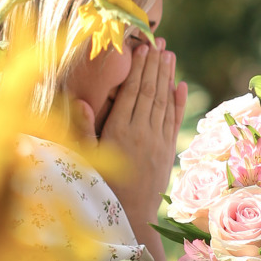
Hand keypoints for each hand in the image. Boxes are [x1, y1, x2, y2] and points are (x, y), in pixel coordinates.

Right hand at [75, 40, 185, 229]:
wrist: (130, 216)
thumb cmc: (101, 187)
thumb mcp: (86, 158)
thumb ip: (84, 129)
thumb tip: (80, 100)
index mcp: (120, 131)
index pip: (131, 93)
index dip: (138, 69)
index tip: (142, 49)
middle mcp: (142, 133)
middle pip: (150, 92)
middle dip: (154, 66)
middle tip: (159, 43)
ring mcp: (158, 141)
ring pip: (163, 102)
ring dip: (167, 77)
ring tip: (170, 56)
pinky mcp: (168, 151)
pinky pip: (174, 121)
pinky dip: (179, 102)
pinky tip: (180, 86)